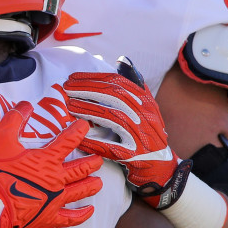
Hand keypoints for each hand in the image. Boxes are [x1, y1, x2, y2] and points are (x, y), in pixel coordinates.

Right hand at [0, 102, 102, 227]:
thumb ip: (14, 120)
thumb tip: (26, 105)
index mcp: (46, 160)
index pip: (68, 141)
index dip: (77, 131)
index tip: (84, 126)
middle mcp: (56, 179)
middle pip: (80, 169)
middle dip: (91, 162)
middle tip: (98, 159)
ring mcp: (54, 200)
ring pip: (80, 191)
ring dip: (91, 185)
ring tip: (99, 182)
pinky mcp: (49, 217)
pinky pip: (71, 218)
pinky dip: (82, 215)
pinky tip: (89, 211)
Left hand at [62, 57, 191, 209]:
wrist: (161, 168)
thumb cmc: (146, 134)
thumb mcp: (146, 108)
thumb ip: (134, 85)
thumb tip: (121, 60)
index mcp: (147, 102)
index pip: (119, 83)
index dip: (93, 78)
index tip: (72, 77)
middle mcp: (146, 117)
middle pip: (115, 97)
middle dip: (88, 89)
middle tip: (66, 88)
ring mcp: (142, 137)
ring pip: (114, 118)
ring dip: (88, 110)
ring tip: (69, 106)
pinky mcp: (135, 156)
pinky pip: (110, 147)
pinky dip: (93, 141)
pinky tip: (77, 135)